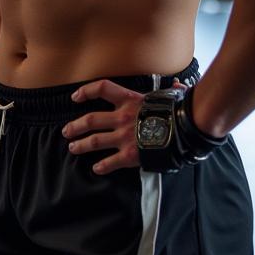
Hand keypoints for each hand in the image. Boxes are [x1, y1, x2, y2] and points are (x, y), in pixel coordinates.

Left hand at [62, 77, 182, 174]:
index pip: (102, 88)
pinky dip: (102, 166)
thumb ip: (170, 91)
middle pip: (91, 120)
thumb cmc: (180, 112)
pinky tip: (96, 169)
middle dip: (76, 126)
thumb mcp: (170, 97)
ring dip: (81, 145)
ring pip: (95, 140)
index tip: (75, 97)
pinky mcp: (132, 154)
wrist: (188, 131)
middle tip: (66, 131)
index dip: (86, 91)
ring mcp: (125, 136)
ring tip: (73, 148)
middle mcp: (123, 117)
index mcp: (130, 100)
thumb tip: (180, 85)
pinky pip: (112, 161)